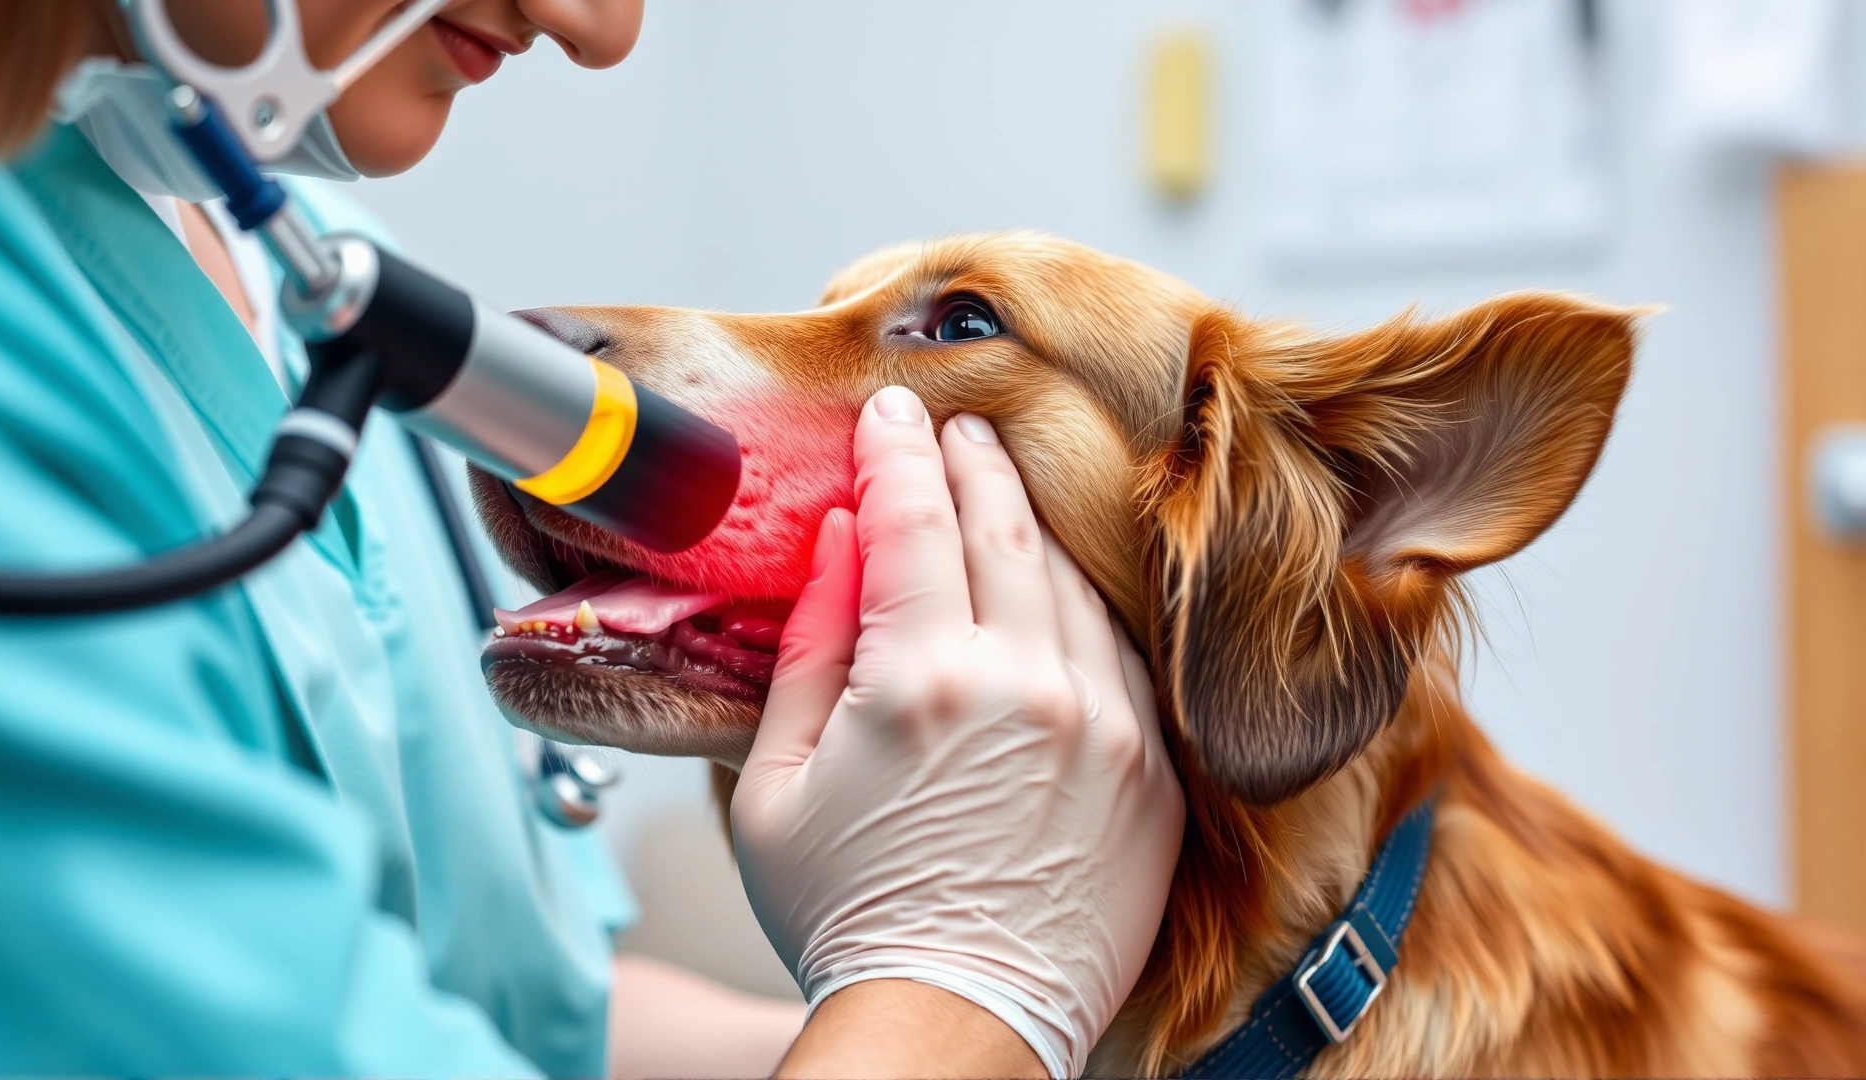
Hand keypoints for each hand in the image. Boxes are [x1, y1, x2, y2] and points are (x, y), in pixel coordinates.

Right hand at [730, 386, 1185, 1077]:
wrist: (954, 1023)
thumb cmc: (849, 915)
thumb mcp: (774, 783)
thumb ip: (809, 647)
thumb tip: (837, 542)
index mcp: (920, 681)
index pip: (912, 520)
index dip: (895, 452)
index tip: (888, 412)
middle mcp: (1026, 685)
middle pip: (1003, 527)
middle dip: (970, 461)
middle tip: (949, 425)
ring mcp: (1103, 725)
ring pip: (1069, 580)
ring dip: (1031, 520)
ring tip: (1000, 487)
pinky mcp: (1150, 770)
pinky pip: (1123, 652)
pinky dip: (1085, 604)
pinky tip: (1058, 586)